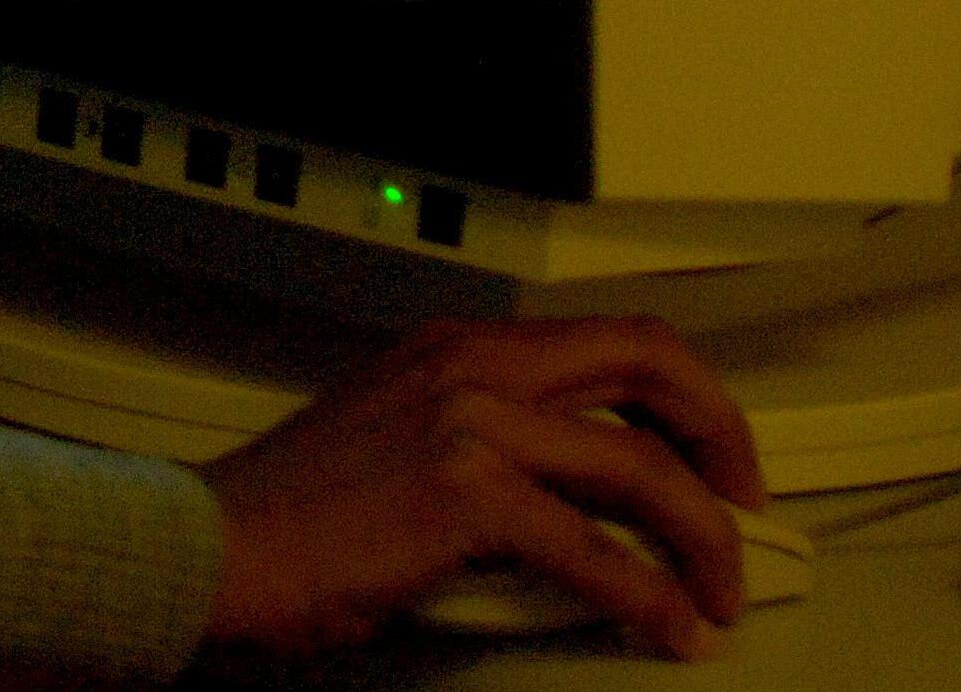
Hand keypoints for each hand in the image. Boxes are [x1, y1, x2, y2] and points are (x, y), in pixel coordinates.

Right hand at [200, 315, 766, 660]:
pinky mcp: (464, 495)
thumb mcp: (398, 440)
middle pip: (648, 362)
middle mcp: (470, 366)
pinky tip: (665, 624)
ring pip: (640, 465)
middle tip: (747, 501)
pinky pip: (596, 551)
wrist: (213, 544)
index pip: (608, 336)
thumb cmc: (289, 511)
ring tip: (718, 590)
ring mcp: (469, 423)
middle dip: (722, 434)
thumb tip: (579, 503)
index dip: (684, 392)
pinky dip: (649, 596)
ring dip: (704, 537)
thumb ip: (486, 443)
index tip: (711, 451)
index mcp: (455, 347)